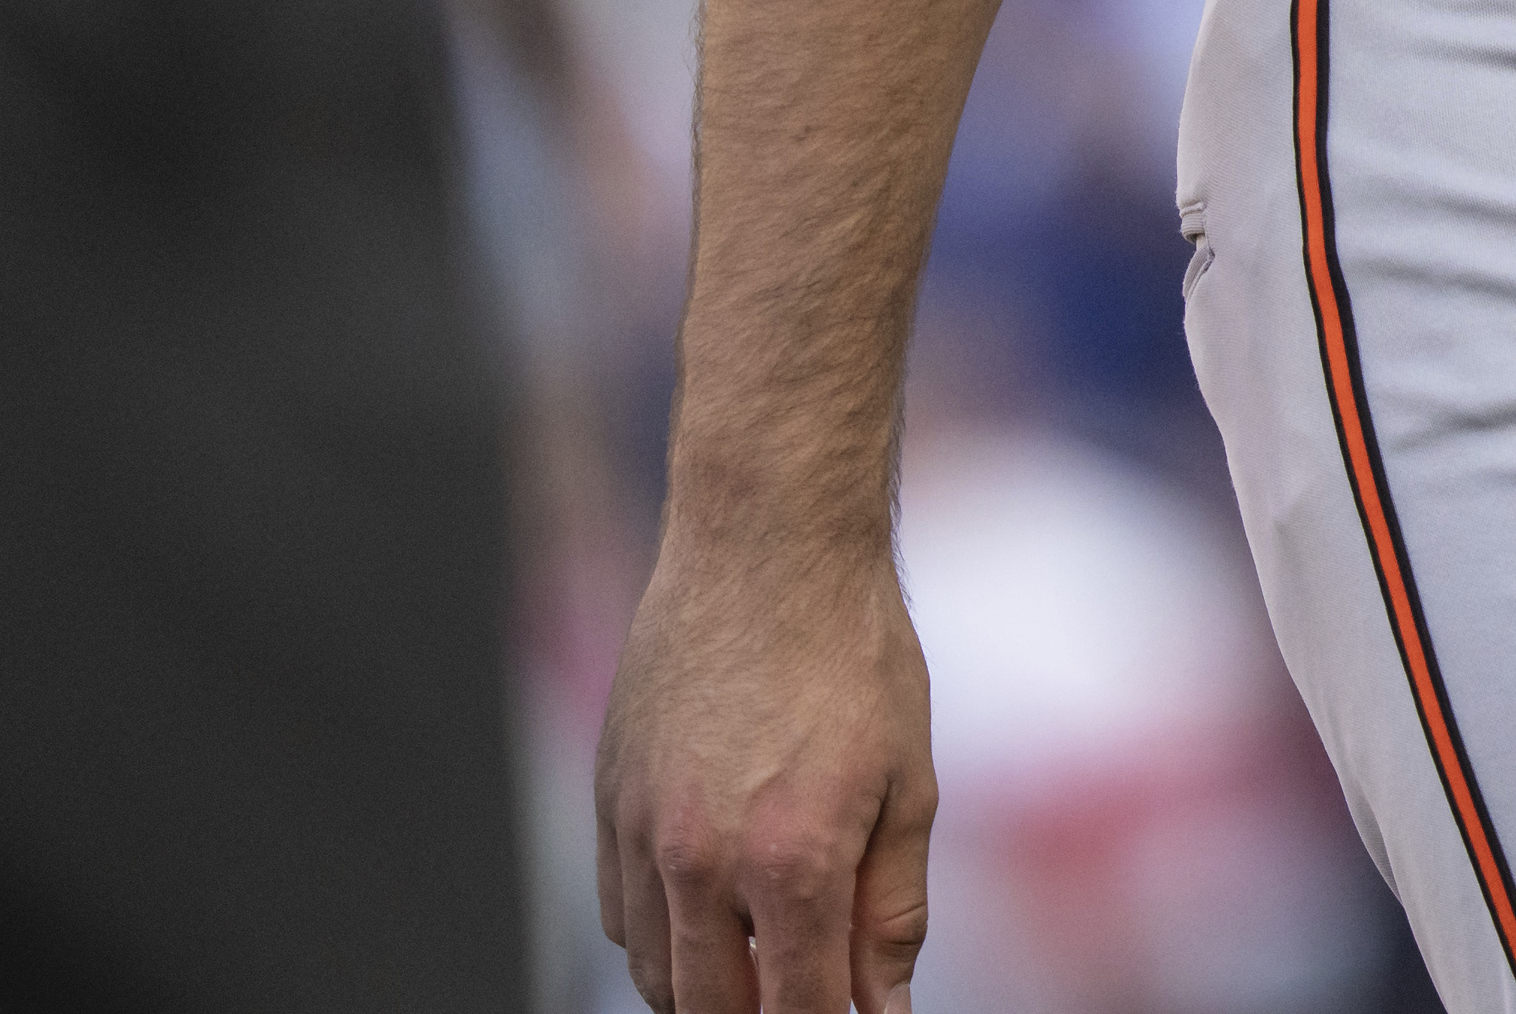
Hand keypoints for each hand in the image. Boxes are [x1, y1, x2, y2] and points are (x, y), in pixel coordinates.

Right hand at [594, 524, 937, 1013]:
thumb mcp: (906, 783)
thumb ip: (890, 910)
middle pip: (711, 1009)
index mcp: (790, 860)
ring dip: (705, 989)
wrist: (765, 547)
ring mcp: (642, 833)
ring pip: (654, 972)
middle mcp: (701, 860)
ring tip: (761, 968)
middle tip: (805, 992)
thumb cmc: (853, 654)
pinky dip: (660, 937)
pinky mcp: (608, 801)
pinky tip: (708, 916)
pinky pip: (620, 913)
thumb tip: (886, 1005)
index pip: (798, 1011)